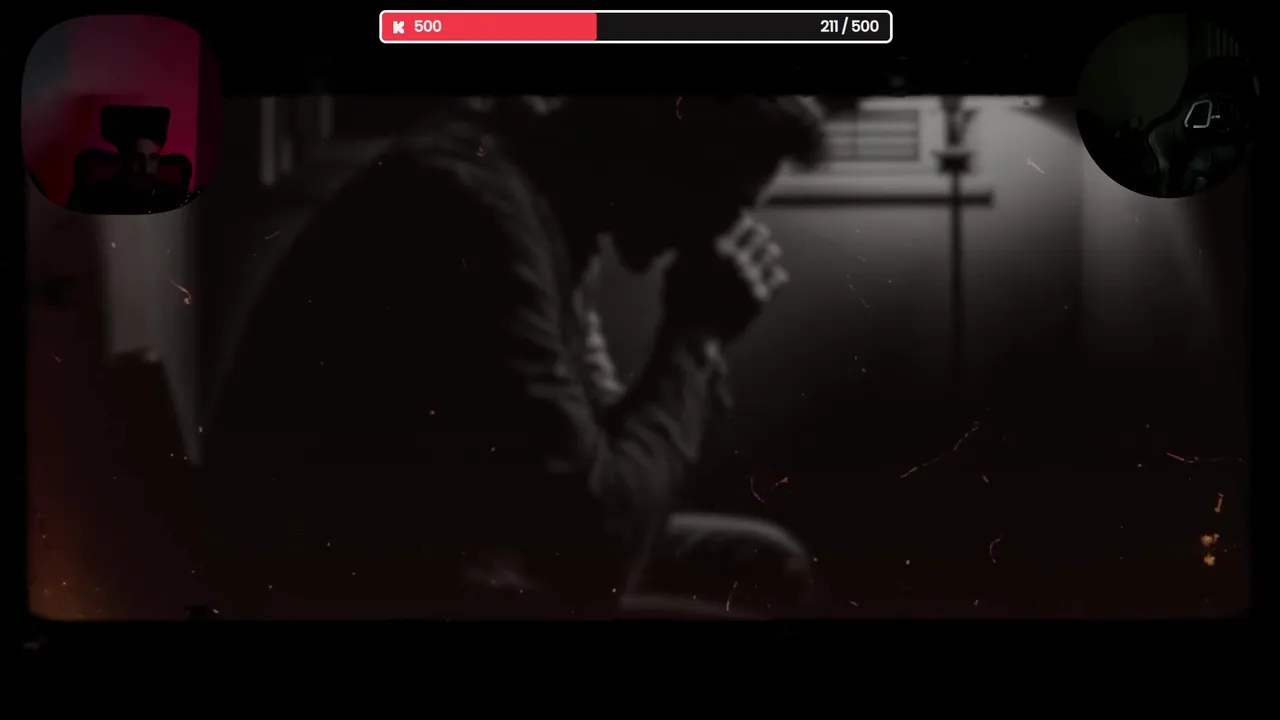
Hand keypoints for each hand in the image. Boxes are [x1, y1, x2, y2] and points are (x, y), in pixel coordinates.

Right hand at [662, 214, 786, 346]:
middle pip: (761, 232)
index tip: (737, 233)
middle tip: (748, 249)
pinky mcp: (760, 298)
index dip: (740, 224)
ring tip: (756, 265)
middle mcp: (734, 259)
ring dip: (764, 257)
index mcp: (713, 247)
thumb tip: (704, 228)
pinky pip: (780, 276)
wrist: (690, 337)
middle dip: (754, 239)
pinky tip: (763, 282)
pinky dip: (773, 277)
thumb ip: (691, 245)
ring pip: (773, 252)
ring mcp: (750, 279)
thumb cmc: (678, 301)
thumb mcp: (675, 266)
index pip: (741, 217)